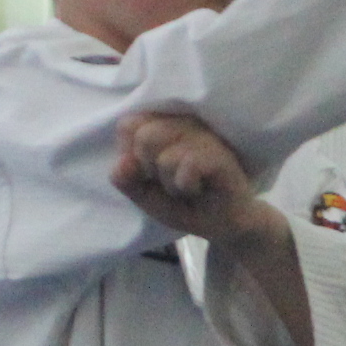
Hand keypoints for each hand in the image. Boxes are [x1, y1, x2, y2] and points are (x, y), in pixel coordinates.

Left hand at [113, 110, 266, 243]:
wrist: (223, 224)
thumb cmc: (184, 203)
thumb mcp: (145, 196)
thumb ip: (127, 180)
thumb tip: (121, 164)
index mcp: (163, 124)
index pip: (127, 125)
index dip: (131, 156)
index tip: (150, 172)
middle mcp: (183, 122)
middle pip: (144, 136)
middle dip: (150, 170)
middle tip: (172, 180)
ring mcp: (203, 134)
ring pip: (164, 155)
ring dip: (170, 183)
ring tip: (188, 187)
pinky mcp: (219, 152)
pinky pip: (186, 164)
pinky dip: (186, 186)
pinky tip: (198, 189)